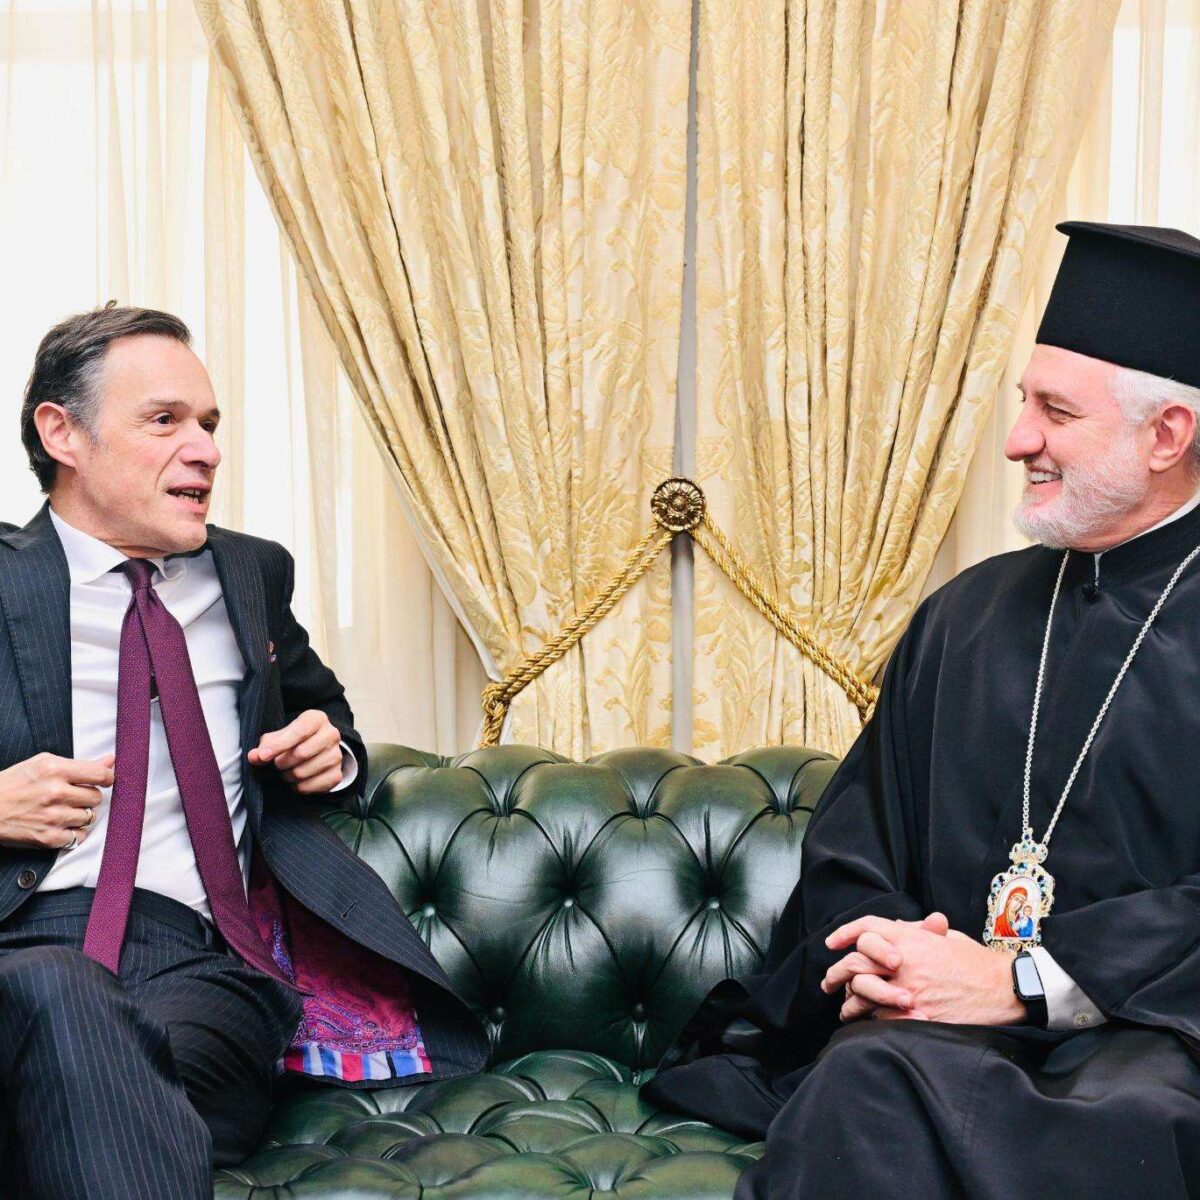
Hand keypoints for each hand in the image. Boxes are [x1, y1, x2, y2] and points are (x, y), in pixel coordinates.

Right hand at [0, 752, 112, 849]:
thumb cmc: (14, 783)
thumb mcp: (43, 764)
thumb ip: (79, 764)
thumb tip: (111, 761)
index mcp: (55, 769)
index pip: (101, 774)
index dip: (107, 778)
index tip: (104, 780)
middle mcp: (56, 792)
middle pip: (96, 797)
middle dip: (88, 797)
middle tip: (72, 796)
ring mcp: (52, 816)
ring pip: (89, 817)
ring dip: (81, 815)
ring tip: (64, 810)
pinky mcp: (47, 837)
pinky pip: (78, 837)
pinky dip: (73, 833)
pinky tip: (61, 825)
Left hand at [247, 710, 344, 794]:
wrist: (315, 751)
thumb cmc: (293, 740)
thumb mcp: (278, 737)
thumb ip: (265, 746)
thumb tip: (254, 756)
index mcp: (317, 719)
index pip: (299, 731)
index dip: (279, 745)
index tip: (263, 756)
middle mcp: (331, 734)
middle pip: (301, 753)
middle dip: (282, 763)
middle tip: (277, 764)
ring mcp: (336, 755)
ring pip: (304, 772)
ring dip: (288, 776)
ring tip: (287, 771)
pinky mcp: (337, 774)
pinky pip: (311, 786)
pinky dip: (298, 787)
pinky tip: (297, 780)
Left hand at [822, 913, 1024, 1025]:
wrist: (1002, 988)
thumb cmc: (976, 962)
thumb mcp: (946, 937)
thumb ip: (917, 931)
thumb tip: (893, 926)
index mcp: (910, 937)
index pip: (867, 928)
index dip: (845, 933)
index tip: (832, 943)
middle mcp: (904, 960)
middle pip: (855, 962)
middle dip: (837, 972)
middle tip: (829, 981)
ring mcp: (908, 988)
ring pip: (863, 992)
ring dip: (849, 1000)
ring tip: (844, 1006)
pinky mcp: (915, 1015)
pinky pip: (880, 1016)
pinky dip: (869, 1018)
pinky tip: (864, 1021)